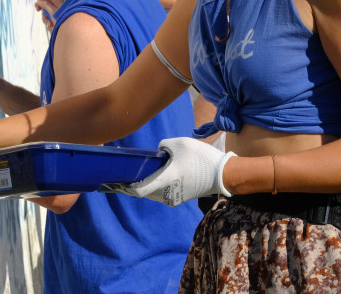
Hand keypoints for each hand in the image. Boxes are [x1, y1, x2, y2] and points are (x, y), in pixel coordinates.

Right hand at [33, 0, 61, 29]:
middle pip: (44, 2)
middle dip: (40, 7)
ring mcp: (56, 12)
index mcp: (56, 0)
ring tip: (50, 24)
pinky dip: (49, 24)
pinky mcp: (56, 19)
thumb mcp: (52, 11)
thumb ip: (45, 4)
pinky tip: (53, 27)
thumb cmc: (63, 19)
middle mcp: (56, 5)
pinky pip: (48, 20)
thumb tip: (38, 0)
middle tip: (38, 10)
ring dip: (45, 19)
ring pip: (45, 13)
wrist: (70, 30)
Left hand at [113, 137, 235, 206]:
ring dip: (147, 184)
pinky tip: (157, 174)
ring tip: (141, 172)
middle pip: (144, 191)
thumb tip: (158, 152)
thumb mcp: (180, 143)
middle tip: (127, 172)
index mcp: (164, 181)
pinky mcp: (180, 198)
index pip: (138, 190)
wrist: (222, 174)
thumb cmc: (200, 158)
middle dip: (135, 183)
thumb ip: (163, 145)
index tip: (118, 179)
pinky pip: (162, 193)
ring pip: (153, 193)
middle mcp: (166, 194)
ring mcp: (173, 198)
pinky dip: (157, 186)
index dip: (126, 186)